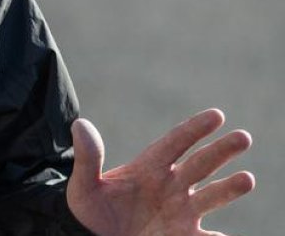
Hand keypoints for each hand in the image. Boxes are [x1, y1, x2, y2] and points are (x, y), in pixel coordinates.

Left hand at [66, 109, 254, 235]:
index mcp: (149, 168)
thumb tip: (80, 124)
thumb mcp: (84, 185)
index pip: (175, 142)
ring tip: (247, 179)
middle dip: (221, 151)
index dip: (194, 129)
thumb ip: (88, 157)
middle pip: (201, 164)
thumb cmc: (89, 211)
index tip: (216, 115)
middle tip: (243, 137)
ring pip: (210, 197)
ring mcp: (180, 211)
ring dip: (228, 189)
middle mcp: (171, 186)